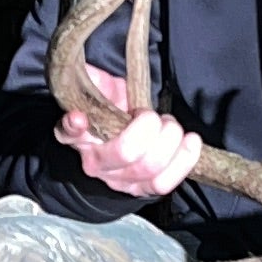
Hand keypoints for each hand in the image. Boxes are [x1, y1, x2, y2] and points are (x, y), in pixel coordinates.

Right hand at [60, 67, 204, 201]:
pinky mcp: (142, 189)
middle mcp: (95, 163)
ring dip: (170, 142)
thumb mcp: (99, 89)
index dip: (74, 127)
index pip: (69, 134)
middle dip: (150, 126)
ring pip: (149, 170)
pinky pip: (164, 183)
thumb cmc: (110, 110)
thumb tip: (92, 73)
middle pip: (126, 152)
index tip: (79, 117)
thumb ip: (94, 81)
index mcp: (79, 136)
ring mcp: (119, 181)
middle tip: (154, 115)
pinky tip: (191, 141)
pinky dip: (185, 160)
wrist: (117, 141)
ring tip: (171, 126)